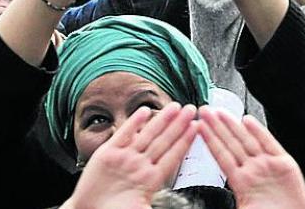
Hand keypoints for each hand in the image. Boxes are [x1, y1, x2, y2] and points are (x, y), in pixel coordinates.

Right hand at [63, 104, 197, 208]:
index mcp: (151, 179)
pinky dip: (133, 123)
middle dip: (178, 125)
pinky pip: (124, 135)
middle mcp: (140, 165)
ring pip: (147, 135)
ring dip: (161, 120)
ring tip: (175, 106)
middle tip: (192, 109)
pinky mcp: (108, 153)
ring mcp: (125, 157)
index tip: (197, 127)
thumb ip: (160, 207)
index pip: (173, 156)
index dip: (185, 141)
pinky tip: (144, 111)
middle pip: (163, 141)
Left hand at [198, 109, 304, 208]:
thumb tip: (205, 206)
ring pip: (246, 140)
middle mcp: (253, 169)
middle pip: (231, 143)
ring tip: (220, 112)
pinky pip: (269, 143)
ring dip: (233, 125)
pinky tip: (248, 121)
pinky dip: (260, 131)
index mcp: (240, 182)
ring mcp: (267, 165)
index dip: (210, 141)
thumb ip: (224, 205)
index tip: (199, 127)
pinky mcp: (284, 163)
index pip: (221, 156)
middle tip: (205, 111)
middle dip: (217, 126)